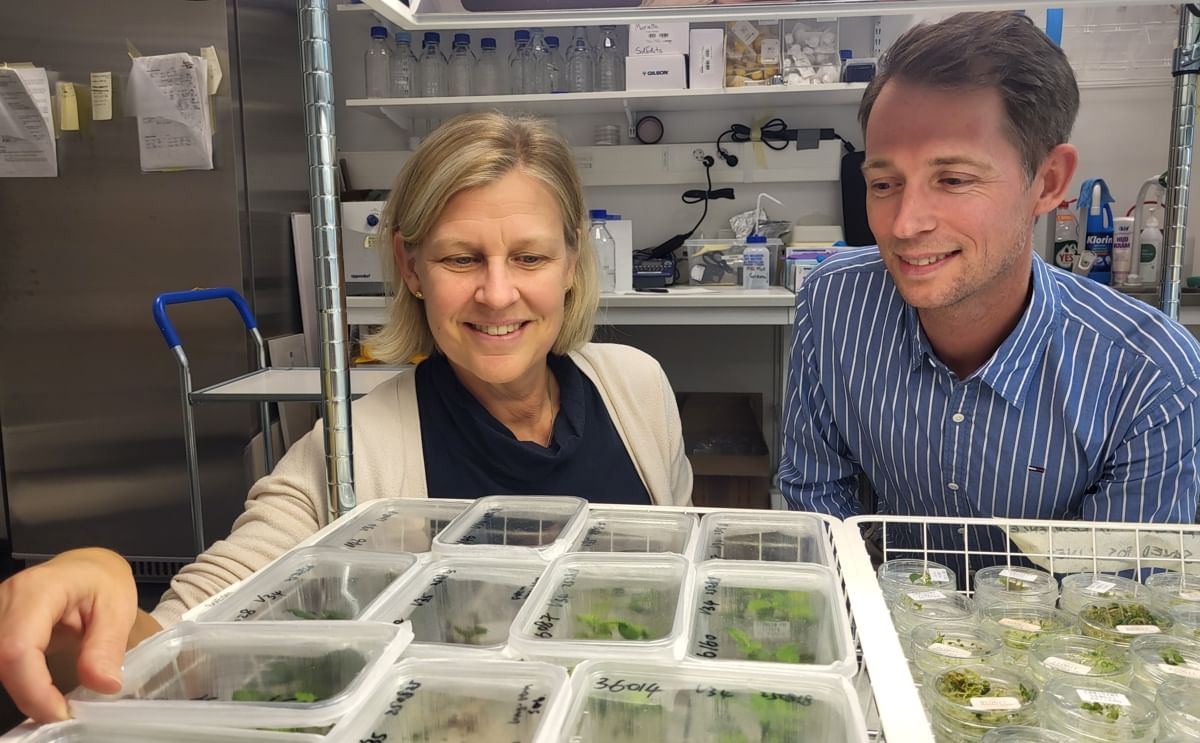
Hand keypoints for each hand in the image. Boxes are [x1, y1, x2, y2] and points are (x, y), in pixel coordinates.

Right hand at [0, 548, 137, 721]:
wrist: (86, 568)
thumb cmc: (102, 582)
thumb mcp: (118, 608)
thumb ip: (107, 646)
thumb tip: (103, 685)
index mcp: (39, 590)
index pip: (18, 647)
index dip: (33, 688)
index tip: (60, 712)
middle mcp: (6, 598)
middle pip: (1, 660)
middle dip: (28, 694)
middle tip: (61, 710)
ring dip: (22, 689)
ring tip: (53, 701)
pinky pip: (0, 659)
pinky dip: (17, 681)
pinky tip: (38, 689)